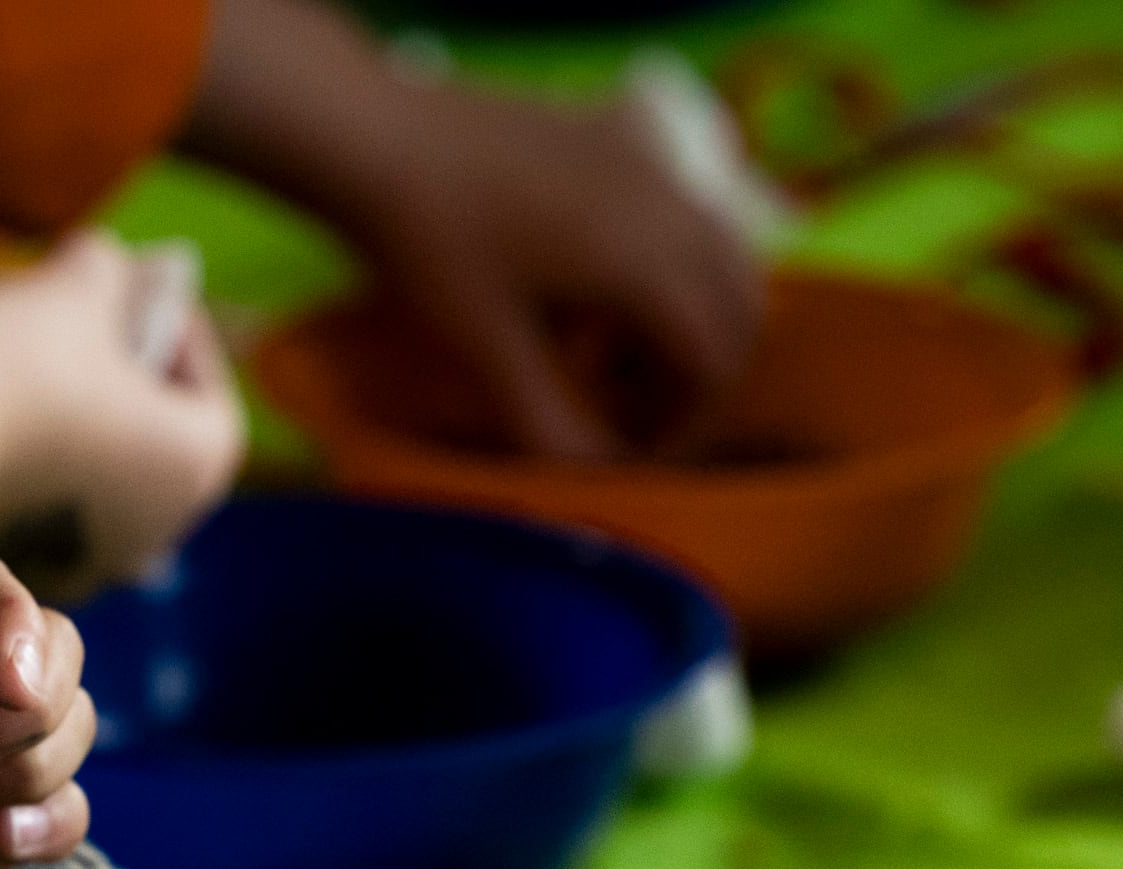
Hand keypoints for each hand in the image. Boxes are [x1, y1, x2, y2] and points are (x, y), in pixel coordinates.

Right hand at [0, 233, 243, 597]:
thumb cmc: (7, 360)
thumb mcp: (73, 287)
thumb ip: (108, 271)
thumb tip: (109, 268)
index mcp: (200, 461)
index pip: (205, 384)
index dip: (175, 331)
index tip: (138, 294)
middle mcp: (162, 530)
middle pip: (156, 433)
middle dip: (126, 374)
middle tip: (91, 321)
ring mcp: (97, 560)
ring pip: (105, 471)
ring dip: (84, 416)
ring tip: (40, 360)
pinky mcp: (34, 571)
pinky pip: (56, 505)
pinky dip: (44, 459)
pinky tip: (6, 412)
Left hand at [178, 0, 760, 456]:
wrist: (384, 136)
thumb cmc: (430, 246)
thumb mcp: (487, 350)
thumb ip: (550, 424)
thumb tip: (598, 479)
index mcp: (648, 259)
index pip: (713, 357)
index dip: (680, 418)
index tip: (629, 448)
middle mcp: (672, 203)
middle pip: (739, 306)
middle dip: (699, 369)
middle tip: (632, 411)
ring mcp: (655, 159)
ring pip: (724, 254)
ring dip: (693, 313)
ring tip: (615, 352)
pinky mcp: (628, 134)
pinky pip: (689, 208)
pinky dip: (675, 259)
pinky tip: (602, 287)